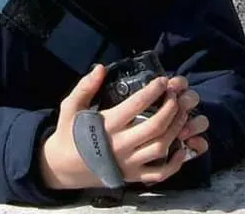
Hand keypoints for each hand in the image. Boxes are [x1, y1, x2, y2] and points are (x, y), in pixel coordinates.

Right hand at [37, 66, 207, 189]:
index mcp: (107, 125)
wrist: (62, 167)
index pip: (136, 104)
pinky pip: (159, 173)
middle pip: (155, 126)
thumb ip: (85, 86)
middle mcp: (120, 144)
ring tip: (182, 114)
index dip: (153, 90)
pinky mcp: (132, 177)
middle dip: (171, 108)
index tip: (162, 81)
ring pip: (161, 147)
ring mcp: (128, 163)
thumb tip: (100, 67)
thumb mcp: (71, 106)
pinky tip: (181, 148)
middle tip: (176, 96)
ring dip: (176, 129)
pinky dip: (174, 163)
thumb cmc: (69, 133)